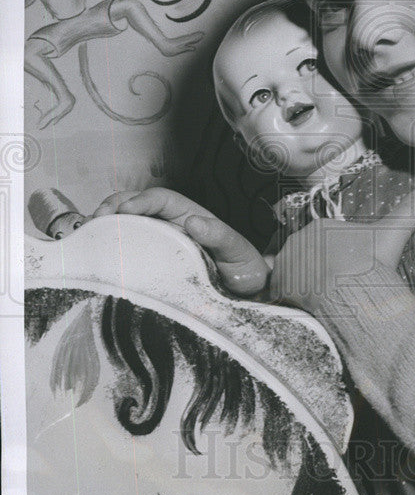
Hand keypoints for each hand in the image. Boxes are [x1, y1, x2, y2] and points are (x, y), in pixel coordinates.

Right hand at [93, 188, 271, 296]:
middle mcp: (170, 225)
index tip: (126, 210)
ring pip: (126, 224)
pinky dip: (108, 246)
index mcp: (188, 216)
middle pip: (135, 205)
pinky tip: (95, 253)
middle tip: (96, 220)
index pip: (160, 198)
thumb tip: (194, 222)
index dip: (141, 200)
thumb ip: (221, 236)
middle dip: (113, 206)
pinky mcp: (150, 264)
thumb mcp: (238, 251)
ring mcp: (158, 243)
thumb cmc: (243, 269)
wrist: (245, 296)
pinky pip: (126, 249)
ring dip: (106, 224)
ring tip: (89, 234)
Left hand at [269, 186, 414, 316]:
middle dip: (318, 269)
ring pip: (293, 273)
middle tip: (337, 287)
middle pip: (307, 256)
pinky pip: (282, 293)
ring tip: (323, 299)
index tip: (348, 271)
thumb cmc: (369, 262)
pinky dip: (292, 299)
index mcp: (321, 227)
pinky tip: (307, 307)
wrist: (350, 292)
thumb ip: (408, 211)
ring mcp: (286, 264)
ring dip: (303, 284)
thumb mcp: (392, 234)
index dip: (337, 257)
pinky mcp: (279, 287)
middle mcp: (298, 241)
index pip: (325, 241)